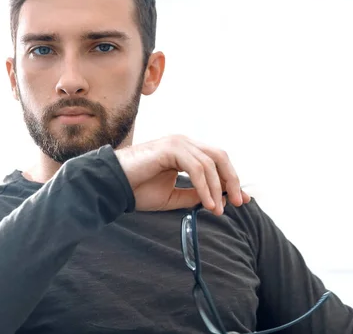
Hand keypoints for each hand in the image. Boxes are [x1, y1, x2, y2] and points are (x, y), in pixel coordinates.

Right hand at [114, 135, 250, 213]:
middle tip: (238, 203)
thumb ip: (194, 195)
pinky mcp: (171, 148)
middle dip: (231, 180)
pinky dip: (205, 187)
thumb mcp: (173, 196)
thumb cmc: (137, 189)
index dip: (230, 179)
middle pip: (219, 157)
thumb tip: (219, 200)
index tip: (241, 199)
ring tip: (217, 209)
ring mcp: (178, 142)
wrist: (112, 185)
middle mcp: (184, 142)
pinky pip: (197, 168)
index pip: (216, 160)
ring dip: (218, 188)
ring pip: (210, 163)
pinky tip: (207, 204)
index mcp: (185, 150)